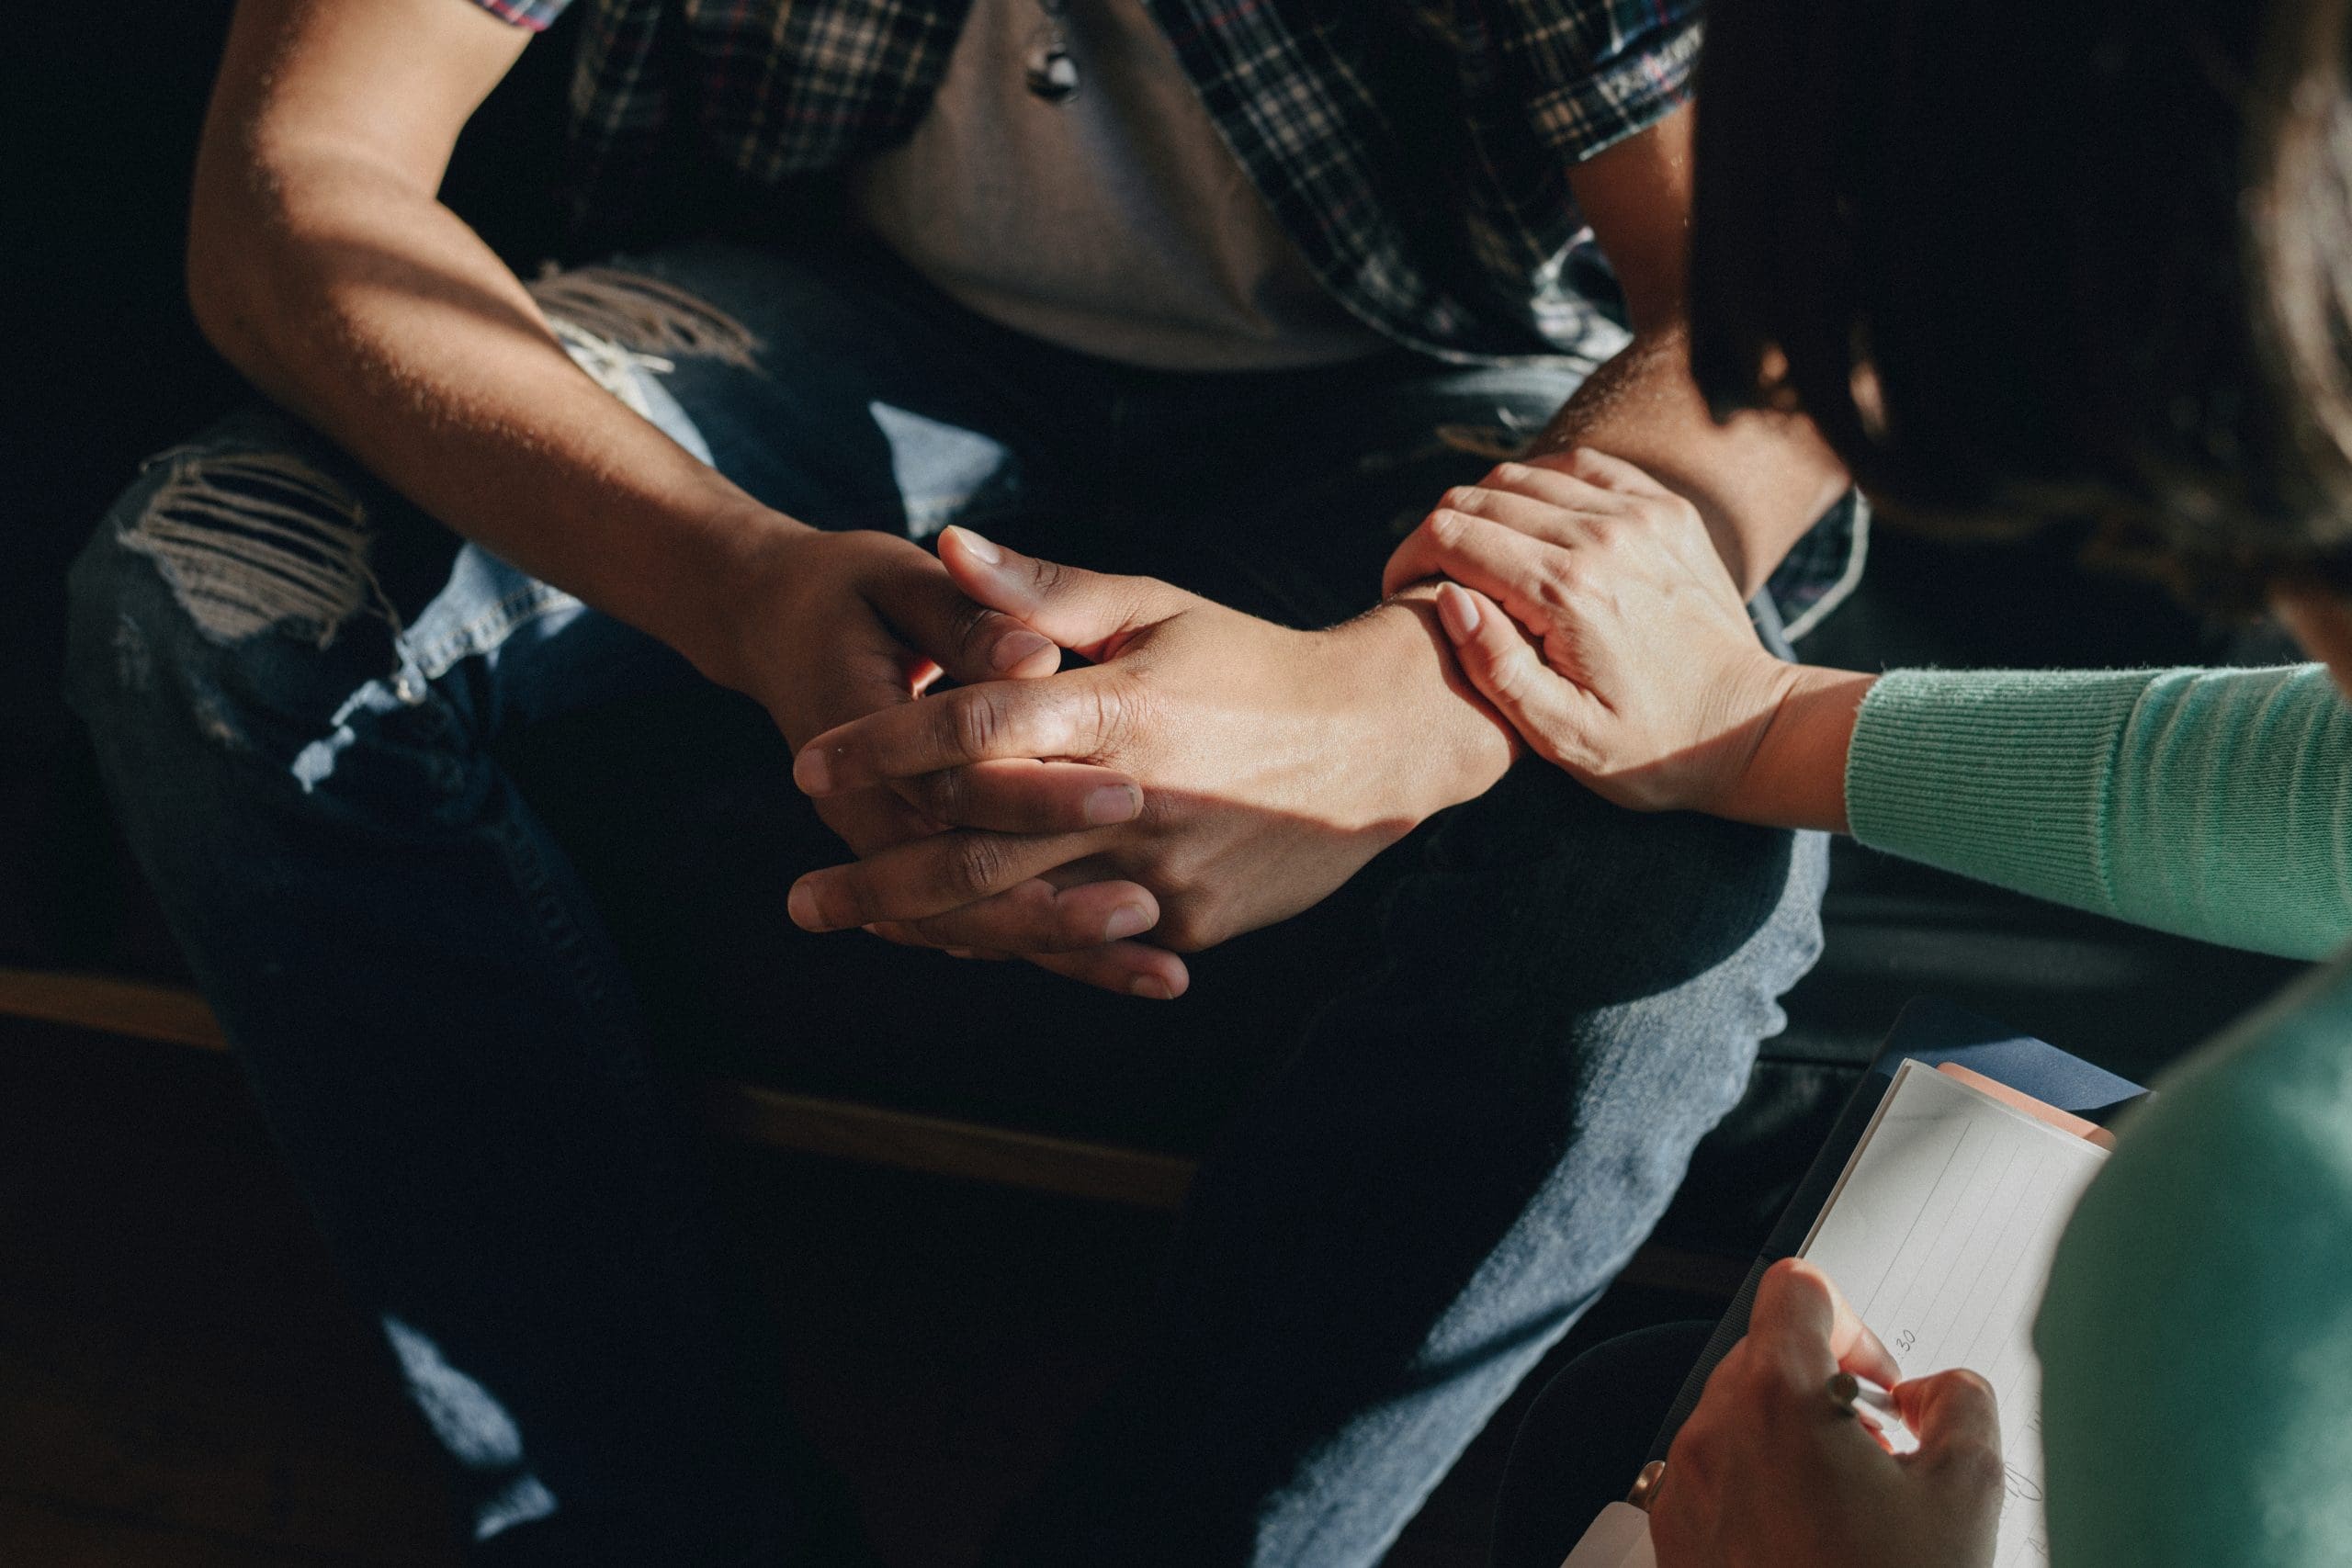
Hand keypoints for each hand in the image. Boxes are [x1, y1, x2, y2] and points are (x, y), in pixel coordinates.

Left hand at [783, 527, 1500, 994]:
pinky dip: (1016, 943)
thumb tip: (947, 545)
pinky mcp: (1189, 922)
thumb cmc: (1249, 662)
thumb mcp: (1153, 608)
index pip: (975, 730)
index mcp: (1118, 707)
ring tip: (857, 925)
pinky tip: (951, 944)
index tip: (806, 762)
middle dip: (878, 878)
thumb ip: (1043, 593)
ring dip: (929, 927)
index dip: (882, 744)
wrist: (1379, 742)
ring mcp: (1163, 870)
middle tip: (800, 899)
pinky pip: (1084, 940)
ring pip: (1022, 911)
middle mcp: (1135, 797)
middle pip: (978, 848)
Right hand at [1383, 449, 1827, 817]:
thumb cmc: (1649, 748)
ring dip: (1487, 510)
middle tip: (1433, 580)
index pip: (1452, 535)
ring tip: (1481, 560)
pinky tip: (1534, 529)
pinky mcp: (1665, 508)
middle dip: (1439, 533)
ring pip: (1525, 475)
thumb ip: (1495, 668)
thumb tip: (1450, 598)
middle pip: (1481, 497)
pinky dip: (1543, 486)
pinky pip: (1582, 467)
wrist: (1748, 726)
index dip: (1409, 558)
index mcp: (1566, 591)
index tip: (1401, 593)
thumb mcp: (1561, 736)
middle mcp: (1601, 536)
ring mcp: (1639, 513)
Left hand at [1648, 1259, 2004, 1567]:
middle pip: (1768, 1355)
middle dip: (1830, 1392)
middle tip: (1883, 1455)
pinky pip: (1716, 1477)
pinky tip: (1813, 1543)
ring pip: (1740, 1418)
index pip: (1798, 1288)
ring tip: (1852, 1510)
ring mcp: (1685, 1484)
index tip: (1882, 1380)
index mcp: (1778, 1395)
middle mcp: (1714, 1429)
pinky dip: (1762, 1489)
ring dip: (1796, 1442)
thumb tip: (1938, 1391)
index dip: (1854, 1320)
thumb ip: (1962, 1403)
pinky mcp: (1674, 1535)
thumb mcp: (1967, 1492)